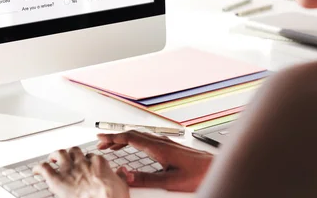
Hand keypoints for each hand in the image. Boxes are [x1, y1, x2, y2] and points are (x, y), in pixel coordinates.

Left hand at [34, 147, 129, 197]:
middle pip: (75, 151)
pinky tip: (36, 170)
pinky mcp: (57, 180)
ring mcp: (70, 170)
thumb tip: (122, 172)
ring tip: (52, 158)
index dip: (87, 160)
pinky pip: (44, 168)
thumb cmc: (113, 197)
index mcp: (99, 163)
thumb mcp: (122, 186)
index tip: (86, 164)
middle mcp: (83, 163)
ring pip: (59, 154)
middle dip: (70, 153)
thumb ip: (120, 177)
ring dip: (54, 155)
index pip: (92, 156)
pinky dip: (38, 167)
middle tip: (68, 157)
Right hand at [97, 131, 213, 191]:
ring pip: (140, 136)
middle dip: (115, 137)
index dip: (113, 137)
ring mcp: (166, 143)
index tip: (101, 138)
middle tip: (101, 143)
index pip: (131, 137)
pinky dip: (135, 141)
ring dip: (124, 139)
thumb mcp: (170, 182)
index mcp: (159, 148)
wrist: (215, 168)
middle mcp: (162, 142)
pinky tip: (134, 147)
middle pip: (133, 134)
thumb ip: (146, 179)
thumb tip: (126, 175)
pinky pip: (147, 140)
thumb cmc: (198, 174)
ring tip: (113, 146)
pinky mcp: (170, 147)